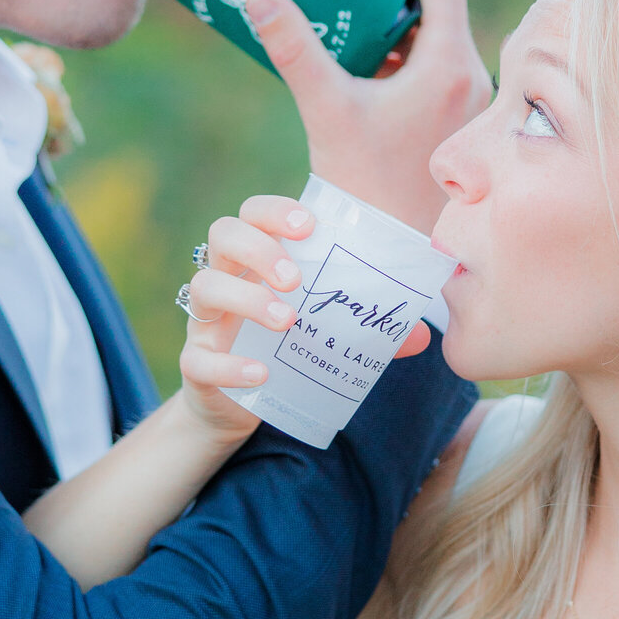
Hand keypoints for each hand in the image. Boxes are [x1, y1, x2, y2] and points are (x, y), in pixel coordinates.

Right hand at [178, 196, 430, 438]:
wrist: (239, 408)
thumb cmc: (284, 351)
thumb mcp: (325, 333)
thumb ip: (369, 330)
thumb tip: (422, 335)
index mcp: (256, 260)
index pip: (252, 213)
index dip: (274, 210)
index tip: (308, 225)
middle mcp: (225, 279)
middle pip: (222, 234)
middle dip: (259, 248)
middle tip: (295, 279)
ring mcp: (205, 321)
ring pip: (204, 286)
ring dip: (247, 298)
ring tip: (287, 321)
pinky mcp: (195, 364)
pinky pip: (198, 358)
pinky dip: (230, 364)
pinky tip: (261, 372)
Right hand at [242, 0, 491, 232]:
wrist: (392, 251)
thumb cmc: (365, 184)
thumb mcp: (325, 106)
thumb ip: (292, 46)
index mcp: (450, 65)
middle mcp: (471, 80)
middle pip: (439, 6)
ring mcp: (468, 105)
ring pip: (436, 42)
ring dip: (394, 27)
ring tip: (345, 25)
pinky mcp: (455, 126)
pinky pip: (434, 72)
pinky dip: (401, 60)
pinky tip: (360, 75)